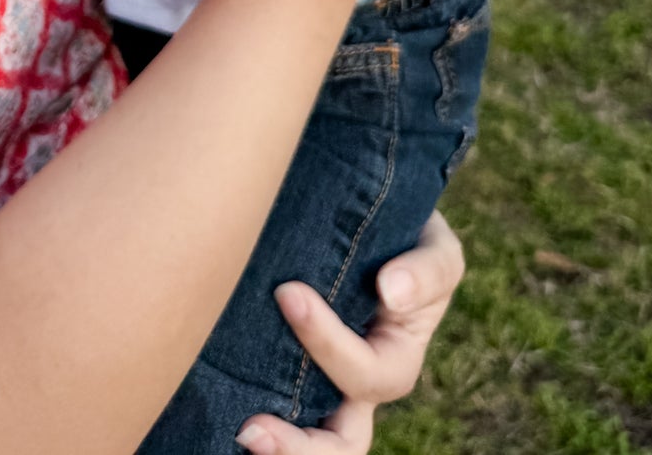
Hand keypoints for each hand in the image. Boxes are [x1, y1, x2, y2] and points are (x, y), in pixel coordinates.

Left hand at [235, 212, 465, 452]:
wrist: (371, 220)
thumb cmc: (409, 242)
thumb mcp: (435, 250)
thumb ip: (426, 272)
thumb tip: (391, 291)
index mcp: (392, 363)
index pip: (364, 376)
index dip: (327, 343)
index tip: (288, 293)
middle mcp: (354, 388)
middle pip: (338, 445)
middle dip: (298, 449)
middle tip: (251, 429)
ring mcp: (318, 383)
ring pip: (304, 440)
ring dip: (275, 447)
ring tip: (239, 432)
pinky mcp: (282, 369)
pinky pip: (266, 401)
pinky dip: (240, 410)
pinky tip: (216, 404)